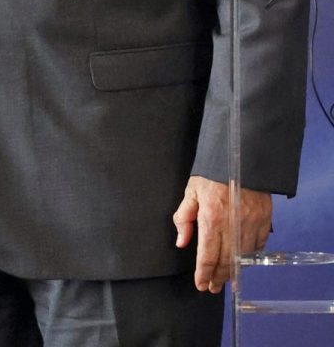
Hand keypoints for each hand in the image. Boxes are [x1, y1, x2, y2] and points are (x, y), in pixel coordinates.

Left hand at [174, 176, 272, 292]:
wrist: (242, 159)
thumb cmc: (212, 175)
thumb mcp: (191, 192)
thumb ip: (184, 218)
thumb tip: (181, 242)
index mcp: (212, 219)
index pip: (207, 255)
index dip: (203, 273)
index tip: (200, 284)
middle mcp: (233, 225)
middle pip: (226, 260)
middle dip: (218, 277)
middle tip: (212, 288)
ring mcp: (251, 224)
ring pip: (243, 256)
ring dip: (234, 271)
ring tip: (226, 281)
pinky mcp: (265, 220)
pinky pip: (258, 245)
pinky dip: (250, 257)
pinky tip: (243, 263)